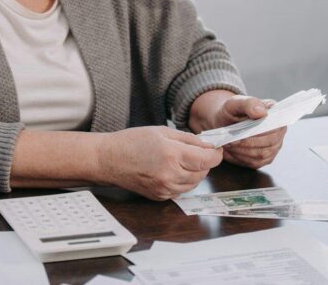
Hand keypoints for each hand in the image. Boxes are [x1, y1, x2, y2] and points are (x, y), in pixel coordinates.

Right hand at [96, 126, 222, 200]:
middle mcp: (170, 175)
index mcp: (172, 155)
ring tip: (185, 160)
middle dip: (205, 162)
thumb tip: (208, 145)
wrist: (109, 159)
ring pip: (194, 184)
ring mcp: (165, 189)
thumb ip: (189, 139)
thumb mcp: (163, 132)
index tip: (217, 149)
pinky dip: (184, 181)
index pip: (207, 160)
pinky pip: (181, 190)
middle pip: (203, 173)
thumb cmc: (133, 141)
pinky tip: (174, 170)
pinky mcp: (160, 197)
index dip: (216, 155)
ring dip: (196, 173)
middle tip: (199, 152)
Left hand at [207, 95, 286, 169]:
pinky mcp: (265, 158)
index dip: (261, 131)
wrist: (223, 122)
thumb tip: (262, 113)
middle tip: (232, 140)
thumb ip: (249, 104)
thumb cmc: (231, 111)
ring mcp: (273, 146)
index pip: (276, 126)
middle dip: (248, 142)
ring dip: (243, 151)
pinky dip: (241, 157)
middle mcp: (278, 131)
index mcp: (275, 113)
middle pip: (270, 142)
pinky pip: (255, 162)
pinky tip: (232, 150)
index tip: (242, 132)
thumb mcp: (235, 103)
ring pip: (262, 154)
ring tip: (229, 144)